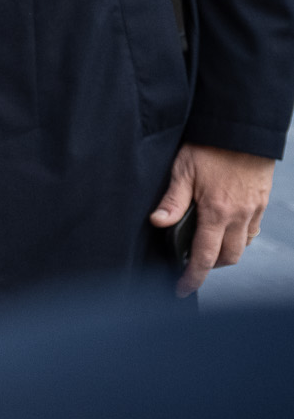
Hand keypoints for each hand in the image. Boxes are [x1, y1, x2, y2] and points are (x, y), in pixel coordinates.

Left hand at [149, 142, 276, 297]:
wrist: (242, 129)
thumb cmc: (210, 146)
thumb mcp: (182, 170)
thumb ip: (172, 200)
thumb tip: (157, 222)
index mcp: (216, 211)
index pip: (204, 256)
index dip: (193, 277)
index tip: (182, 289)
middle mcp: (239, 215)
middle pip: (228, 257)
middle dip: (209, 266)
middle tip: (190, 265)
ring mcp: (254, 209)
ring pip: (242, 245)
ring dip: (225, 251)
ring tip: (206, 245)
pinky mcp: (261, 201)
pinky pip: (253, 229)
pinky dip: (239, 235)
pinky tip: (225, 227)